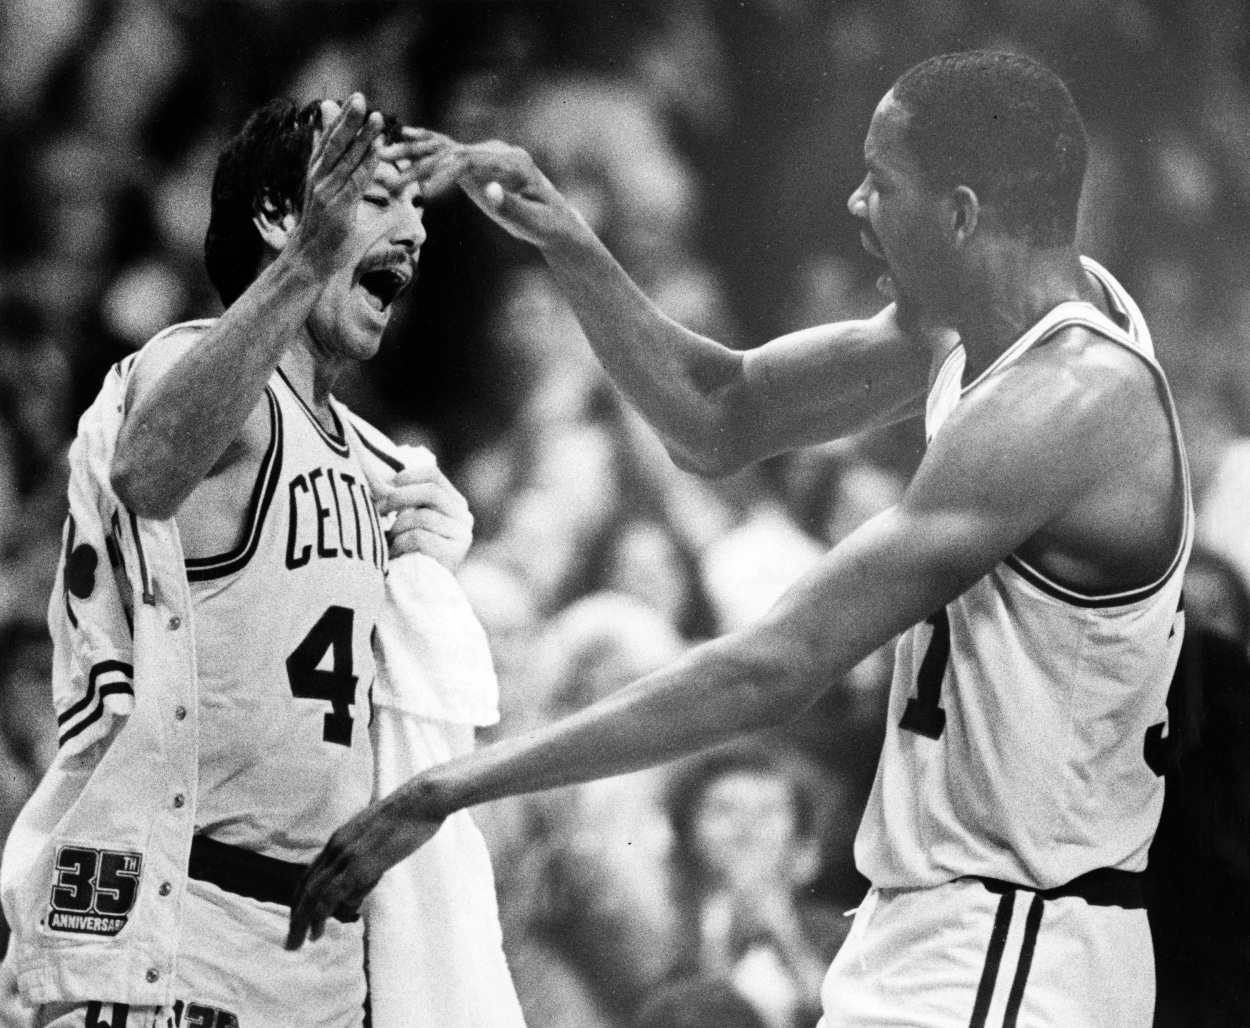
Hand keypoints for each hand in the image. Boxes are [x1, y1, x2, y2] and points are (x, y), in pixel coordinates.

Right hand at [286, 94, 385, 277]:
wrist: (309, 263)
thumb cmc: (324, 236)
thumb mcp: (333, 203)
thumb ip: (343, 182)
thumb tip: (352, 168)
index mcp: (316, 176)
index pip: (328, 142)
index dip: (340, 120)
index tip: (352, 101)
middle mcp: (318, 181)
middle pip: (334, 143)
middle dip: (348, 119)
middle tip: (360, 97)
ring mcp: (326, 193)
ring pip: (347, 159)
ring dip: (363, 137)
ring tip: (377, 117)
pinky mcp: (336, 208)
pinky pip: (356, 181)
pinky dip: (367, 164)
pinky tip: (378, 149)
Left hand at [286, 784, 445, 948]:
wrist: (422, 799)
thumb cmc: (410, 813)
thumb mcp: (381, 833)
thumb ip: (369, 853)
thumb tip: (366, 877)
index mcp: (341, 838)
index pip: (311, 874)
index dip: (302, 899)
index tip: (300, 919)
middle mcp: (337, 846)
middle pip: (306, 887)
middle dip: (296, 917)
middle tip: (291, 942)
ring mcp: (347, 856)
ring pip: (313, 894)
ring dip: (303, 921)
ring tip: (300, 943)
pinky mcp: (361, 865)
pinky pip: (332, 894)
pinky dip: (320, 914)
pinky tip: (318, 931)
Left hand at [375, 456, 473, 570]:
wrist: (420, 593)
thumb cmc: (408, 552)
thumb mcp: (407, 520)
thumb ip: (399, 498)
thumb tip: (367, 472)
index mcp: (454, 503)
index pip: (433, 474)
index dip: (405, 477)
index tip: (383, 489)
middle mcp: (463, 516)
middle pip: (430, 491)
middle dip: (396, 498)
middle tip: (375, 510)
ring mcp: (462, 535)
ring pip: (422, 516)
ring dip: (396, 529)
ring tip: (387, 542)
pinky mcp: (454, 553)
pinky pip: (419, 537)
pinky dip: (399, 545)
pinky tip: (394, 555)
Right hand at [379, 127, 583, 248]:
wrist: (557, 220)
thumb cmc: (548, 224)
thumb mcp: (532, 222)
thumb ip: (509, 206)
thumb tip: (487, 189)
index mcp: (512, 162)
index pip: (471, 161)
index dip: (444, 175)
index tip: (424, 194)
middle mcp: (497, 151)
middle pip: (452, 152)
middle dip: (420, 165)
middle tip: (391, 181)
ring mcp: (486, 153)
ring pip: (446, 148)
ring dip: (414, 152)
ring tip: (383, 157)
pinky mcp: (478, 162)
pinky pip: (449, 151)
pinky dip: (425, 146)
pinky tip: (401, 139)